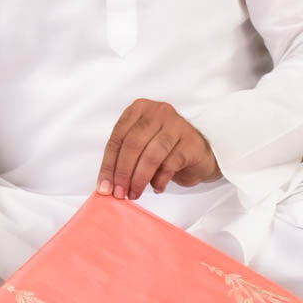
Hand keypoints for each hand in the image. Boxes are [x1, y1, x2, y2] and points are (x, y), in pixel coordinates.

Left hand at [96, 98, 221, 200]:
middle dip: (123, 173)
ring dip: (139, 179)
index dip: (109, 165)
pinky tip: (157, 187)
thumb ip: (124, 157)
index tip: (104, 187)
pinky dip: (159, 180)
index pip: (118, 137)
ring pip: (151, 155)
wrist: (198, 155)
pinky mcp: (190, 143)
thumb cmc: (165, 151)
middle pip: (133, 145)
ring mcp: (176, 125)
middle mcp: (158, 112)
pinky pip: (169, 165)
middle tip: (120, 193)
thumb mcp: (141, 147)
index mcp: (139, 109)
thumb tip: (106, 184)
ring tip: (134, 193)